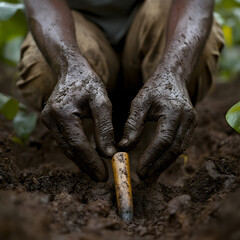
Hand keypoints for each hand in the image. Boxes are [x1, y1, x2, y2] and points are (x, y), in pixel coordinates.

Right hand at [41, 58, 115, 181]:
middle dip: (87, 165)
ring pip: (67, 148)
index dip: (91, 162)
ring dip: (82, 160)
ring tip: (96, 171)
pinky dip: (77, 151)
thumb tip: (108, 154)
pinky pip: (65, 141)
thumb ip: (104, 127)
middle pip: (70, 150)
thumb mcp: (102, 101)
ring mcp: (47, 121)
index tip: (104, 175)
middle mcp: (50, 119)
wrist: (71, 69)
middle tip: (101, 178)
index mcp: (62, 113)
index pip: (78, 145)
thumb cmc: (88, 82)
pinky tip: (88, 157)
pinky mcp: (50, 122)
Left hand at [119, 69, 197, 182]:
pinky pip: (180, 145)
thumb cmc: (153, 89)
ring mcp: (192, 123)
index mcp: (174, 111)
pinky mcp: (191, 126)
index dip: (152, 157)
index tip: (140, 170)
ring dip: (164, 164)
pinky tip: (158, 164)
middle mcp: (188, 119)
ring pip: (178, 150)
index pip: (164, 140)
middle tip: (144, 178)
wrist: (173, 78)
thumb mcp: (139, 103)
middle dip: (158, 166)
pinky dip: (168, 156)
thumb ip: (132, 125)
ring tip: (150, 176)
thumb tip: (123, 148)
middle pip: (174, 149)